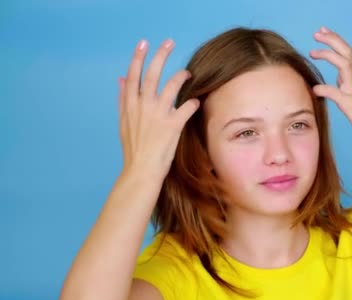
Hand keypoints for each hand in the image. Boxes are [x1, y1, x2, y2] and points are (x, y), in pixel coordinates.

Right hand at [118, 39, 199, 178]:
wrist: (141, 170)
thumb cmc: (133, 148)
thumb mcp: (123, 121)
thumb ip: (123, 99)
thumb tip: (120, 79)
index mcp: (130, 105)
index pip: (133, 75)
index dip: (138, 57)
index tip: (144, 43)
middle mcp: (143, 106)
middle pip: (152, 74)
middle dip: (161, 55)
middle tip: (169, 42)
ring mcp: (158, 115)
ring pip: (171, 86)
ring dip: (181, 77)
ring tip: (188, 72)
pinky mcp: (172, 125)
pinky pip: (186, 108)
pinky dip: (192, 103)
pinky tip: (195, 101)